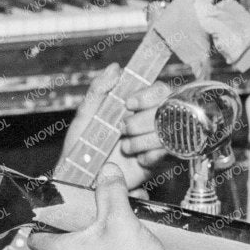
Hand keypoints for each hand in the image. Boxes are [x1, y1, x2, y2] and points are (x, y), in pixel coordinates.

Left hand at [28, 166, 179, 249]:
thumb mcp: (119, 218)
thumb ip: (111, 191)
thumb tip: (108, 171)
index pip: (35, 238)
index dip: (39, 220)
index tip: (50, 205)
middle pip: (63, 237)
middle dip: (77, 216)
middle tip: (89, 202)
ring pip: (86, 244)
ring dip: (99, 226)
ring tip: (117, 210)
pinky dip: (112, 238)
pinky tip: (131, 228)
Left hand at [72, 64, 169, 191]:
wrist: (80, 182)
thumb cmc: (79, 148)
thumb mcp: (85, 116)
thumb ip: (98, 90)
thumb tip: (116, 67)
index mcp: (133, 106)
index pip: (158, 90)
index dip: (148, 94)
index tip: (129, 103)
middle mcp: (148, 120)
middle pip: (168, 108)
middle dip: (144, 119)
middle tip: (123, 129)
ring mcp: (155, 140)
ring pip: (170, 130)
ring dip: (146, 138)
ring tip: (126, 148)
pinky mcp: (159, 161)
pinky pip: (170, 153)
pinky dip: (154, 154)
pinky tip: (139, 159)